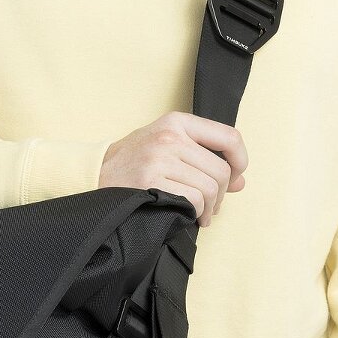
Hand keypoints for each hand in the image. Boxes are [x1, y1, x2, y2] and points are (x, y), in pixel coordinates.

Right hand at [98, 112, 247, 225]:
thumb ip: (204, 159)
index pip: (229, 137)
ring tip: (200, 213)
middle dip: (222, 194)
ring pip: (210, 188)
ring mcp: (160, 158)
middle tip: (212, 205)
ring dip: (210, 208)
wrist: (96, 172)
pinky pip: (193, 200)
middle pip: (221, 170)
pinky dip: (196, 212)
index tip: (236, 176)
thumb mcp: (169, 147)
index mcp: (177, 122)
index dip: (240, 160)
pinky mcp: (152, 181)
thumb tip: (241, 181)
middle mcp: (170, 136)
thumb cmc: (135, 161)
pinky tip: (188, 215)